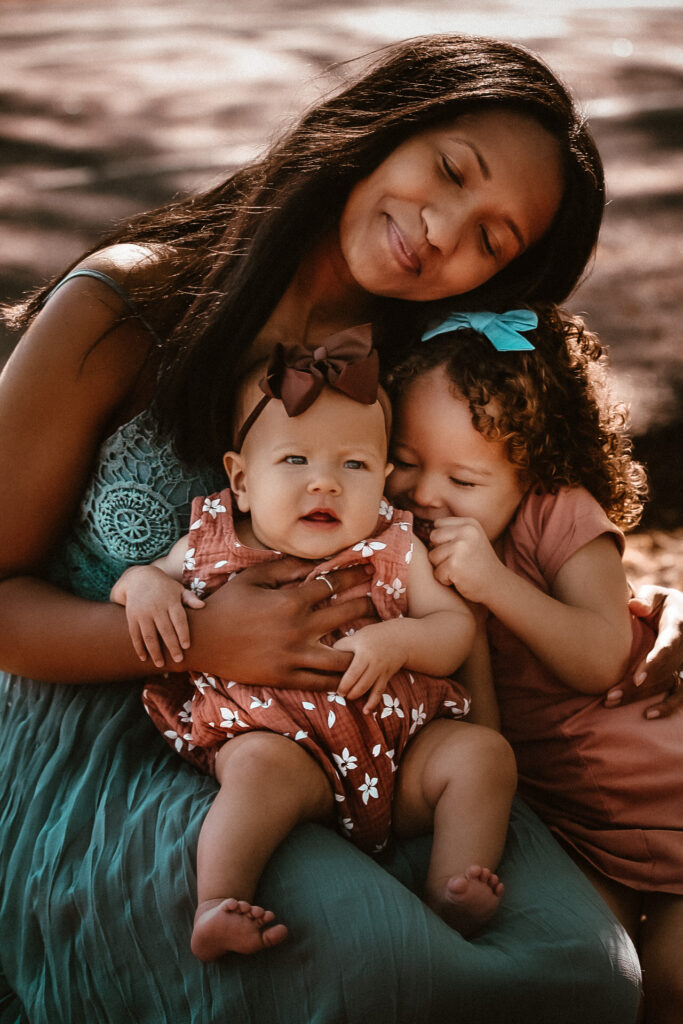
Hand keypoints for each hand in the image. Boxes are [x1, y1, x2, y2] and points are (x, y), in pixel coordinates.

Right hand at [110, 565, 204, 666]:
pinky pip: (135, 634)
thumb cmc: (164, 587)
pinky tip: (144, 658)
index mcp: (170, 601)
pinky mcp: (132, 617)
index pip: (179, 620)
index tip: (187, 646)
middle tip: (179, 660)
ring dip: (155, 651)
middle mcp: (156, 607)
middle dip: (172, 647)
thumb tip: (203, 605)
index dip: (183, 633)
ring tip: (160, 664)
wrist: (138, 578)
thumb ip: (190, 598)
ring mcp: (143, 613)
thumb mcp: (178, 589)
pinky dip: (139, 647)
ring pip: (149, 635)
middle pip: (165, 630)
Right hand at [186, 557, 373, 687]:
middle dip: (367, 606)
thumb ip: (285, 568)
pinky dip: (339, 679)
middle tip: (378, 603)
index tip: (369, 572)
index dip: (354, 577)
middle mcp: (298, 628)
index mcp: (290, 601)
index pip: (332, 585)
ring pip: (341, 657)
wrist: (202, 641)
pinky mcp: (285, 677)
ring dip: (360, 649)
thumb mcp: (253, 578)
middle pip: (346, 615)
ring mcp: (293, 656)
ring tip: (372, 644)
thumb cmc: (226, 604)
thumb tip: (313, 561)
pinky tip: (352, 675)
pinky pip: (321, 682)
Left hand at [334, 623, 404, 712]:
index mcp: (364, 650)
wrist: (401, 639)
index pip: (352, 670)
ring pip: (368, 687)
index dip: (343, 682)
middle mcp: (374, 662)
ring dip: (357, 695)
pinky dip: (372, 703)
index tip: (335, 687)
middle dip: (348, 690)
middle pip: (360, 681)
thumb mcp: (357, 636)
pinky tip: (366, 711)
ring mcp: (381, 670)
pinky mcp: (386, 677)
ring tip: (349, 697)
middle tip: (340, 693)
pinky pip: (379, 692)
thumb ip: (343, 646)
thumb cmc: (373, 636)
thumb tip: (324, 656)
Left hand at [428, 518, 501, 602]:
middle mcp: (466, 532)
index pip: (438, 525)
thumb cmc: (478, 563)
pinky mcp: (455, 565)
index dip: (442, 540)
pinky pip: (437, 572)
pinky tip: (460, 579)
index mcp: (469, 523)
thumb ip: (452, 531)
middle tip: (457, 561)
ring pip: (432, 556)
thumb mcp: (471, 538)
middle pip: (433, 538)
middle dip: (439, 552)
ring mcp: (460, 548)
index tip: (456, 550)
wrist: (496, 585)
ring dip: (442, 567)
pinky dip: (445, 579)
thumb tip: (418, 529)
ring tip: (460, 570)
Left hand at [603, 585, 682, 717]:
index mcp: (678, 627)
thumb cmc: (661, 603)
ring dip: (641, 697)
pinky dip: (667, 707)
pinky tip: (648, 715)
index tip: (636, 679)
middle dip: (637, 687)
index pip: (668, 648)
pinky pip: (678, 695)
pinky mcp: (680, 675)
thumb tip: (635, 606)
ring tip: (612, 702)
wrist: (680, 614)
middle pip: (662, 672)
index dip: (654, 665)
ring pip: (666, 685)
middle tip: (610, 696)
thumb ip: (646, 599)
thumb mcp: (656, 595)